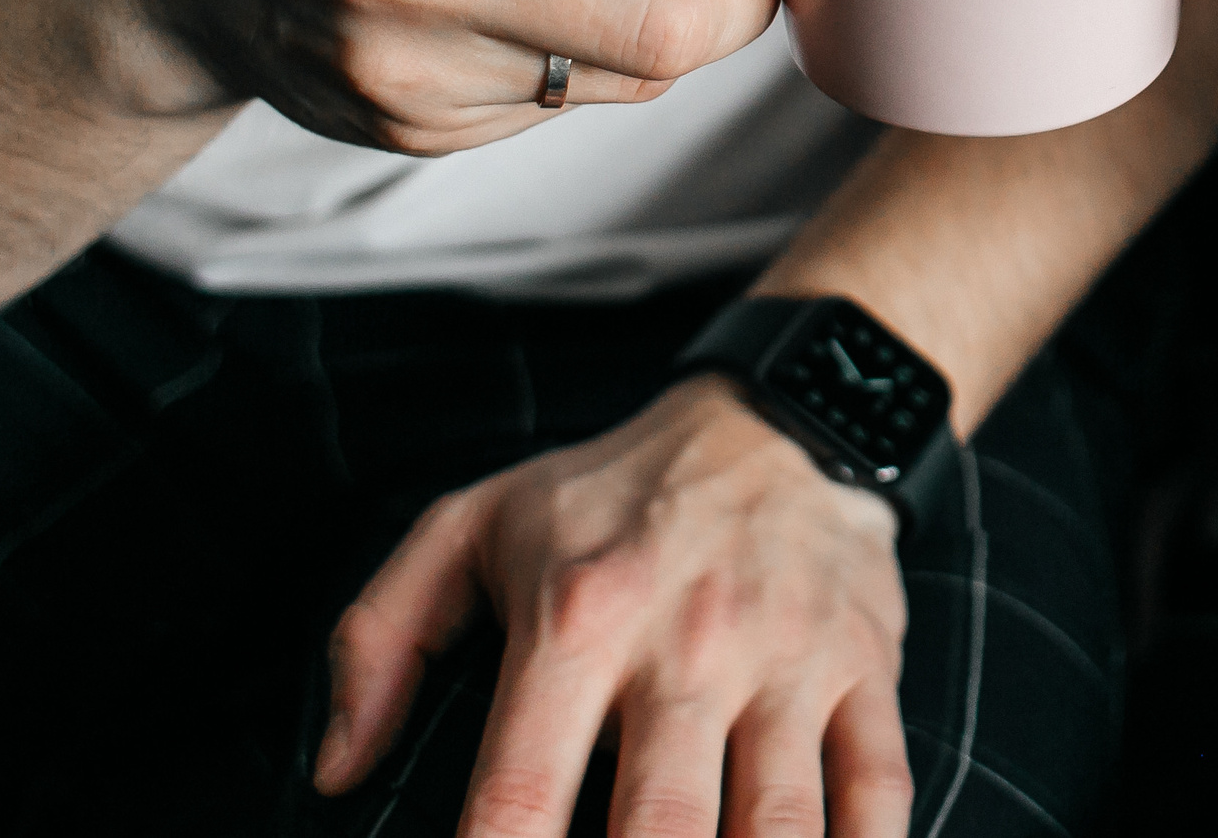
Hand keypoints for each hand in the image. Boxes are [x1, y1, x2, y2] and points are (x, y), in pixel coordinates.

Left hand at [316, 375, 916, 837]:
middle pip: (660, 831)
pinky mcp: (862, 671)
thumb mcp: (472, 524)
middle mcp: (686, 645)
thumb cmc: (615, 493)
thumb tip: (339, 769)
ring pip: (776, 826)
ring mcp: (786, 661)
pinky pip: (877, 792)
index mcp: (577, 618)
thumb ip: (380, 638)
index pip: (519, 794)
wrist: (780, 420)